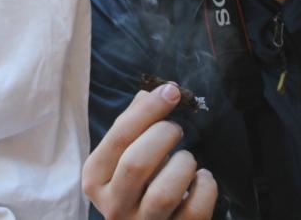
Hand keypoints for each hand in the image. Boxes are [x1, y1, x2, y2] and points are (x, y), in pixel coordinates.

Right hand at [83, 83, 217, 219]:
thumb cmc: (134, 186)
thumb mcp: (122, 157)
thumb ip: (133, 125)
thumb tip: (155, 91)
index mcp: (95, 179)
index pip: (118, 137)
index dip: (147, 111)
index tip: (171, 91)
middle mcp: (113, 206)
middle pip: (137, 163)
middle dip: (163, 135)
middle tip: (176, 129)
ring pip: (164, 192)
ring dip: (183, 164)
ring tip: (187, 158)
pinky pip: (194, 211)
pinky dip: (205, 188)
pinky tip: (202, 179)